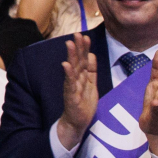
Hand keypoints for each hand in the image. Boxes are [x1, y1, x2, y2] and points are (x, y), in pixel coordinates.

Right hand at [58, 33, 97, 149]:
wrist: (76, 123)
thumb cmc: (83, 105)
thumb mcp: (91, 85)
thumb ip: (91, 71)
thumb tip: (91, 54)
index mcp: (82, 76)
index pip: (84, 59)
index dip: (85, 48)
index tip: (85, 36)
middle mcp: (76, 79)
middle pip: (77, 61)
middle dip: (78, 47)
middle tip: (77, 34)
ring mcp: (72, 86)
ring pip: (73, 69)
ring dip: (71, 56)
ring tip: (70, 44)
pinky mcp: (70, 96)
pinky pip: (69, 83)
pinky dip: (68, 74)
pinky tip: (66, 65)